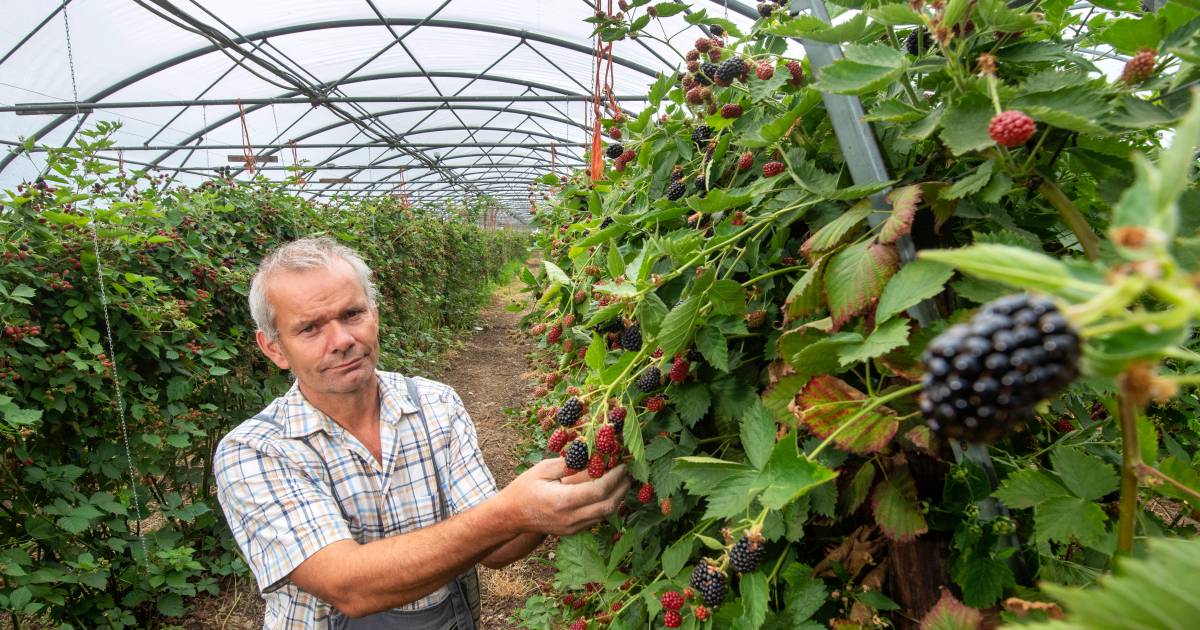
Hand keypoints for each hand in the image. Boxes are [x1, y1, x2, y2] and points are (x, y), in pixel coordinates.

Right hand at [500, 457, 629, 535]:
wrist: (511, 516)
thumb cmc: (525, 488)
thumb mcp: (543, 469)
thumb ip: (569, 464)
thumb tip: (593, 453)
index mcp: (562, 501)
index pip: (599, 490)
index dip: (615, 477)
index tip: (622, 464)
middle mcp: (571, 518)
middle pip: (609, 506)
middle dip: (622, 488)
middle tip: (628, 471)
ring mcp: (573, 527)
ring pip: (606, 514)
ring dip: (618, 497)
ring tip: (623, 479)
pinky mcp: (574, 530)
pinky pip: (598, 518)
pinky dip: (608, 504)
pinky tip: (610, 490)